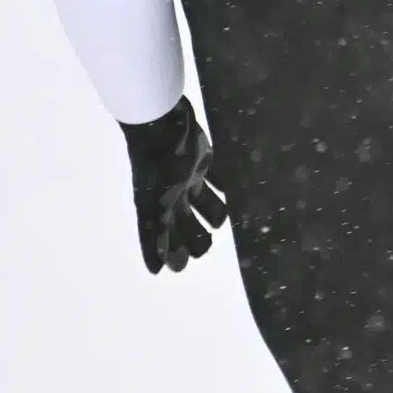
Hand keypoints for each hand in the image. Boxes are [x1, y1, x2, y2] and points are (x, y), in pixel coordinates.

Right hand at [120, 96, 228, 273]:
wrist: (159, 122)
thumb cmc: (158, 168)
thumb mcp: (154, 206)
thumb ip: (155, 237)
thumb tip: (155, 270)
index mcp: (158, 207)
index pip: (163, 236)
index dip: (171, 251)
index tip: (180, 267)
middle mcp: (171, 194)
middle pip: (184, 222)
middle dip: (194, 236)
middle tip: (207, 246)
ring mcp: (187, 176)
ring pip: (202, 201)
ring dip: (213, 212)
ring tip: (222, 221)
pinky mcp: (202, 158)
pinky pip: (217, 177)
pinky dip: (226, 186)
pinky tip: (238, 193)